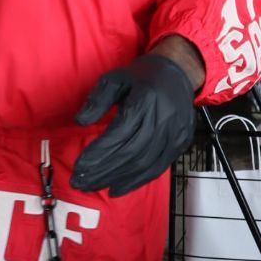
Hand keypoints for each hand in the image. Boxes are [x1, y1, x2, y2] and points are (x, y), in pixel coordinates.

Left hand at [71, 52, 196, 196]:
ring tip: (92, 186)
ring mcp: (174, 133)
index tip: (78, 166)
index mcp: (145, 99)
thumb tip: (80, 121)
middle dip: (102, 171)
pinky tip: (116, 188)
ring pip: (143, 164)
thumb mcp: (115, 78)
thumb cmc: (142, 77)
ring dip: (116, 179)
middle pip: (130, 153)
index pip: (119, 133)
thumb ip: (97, 99)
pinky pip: (157, 168)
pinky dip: (136, 181)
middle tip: (79, 181)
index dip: (98, 152)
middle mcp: (163, 119)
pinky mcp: (181, 143)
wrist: (179, 72)